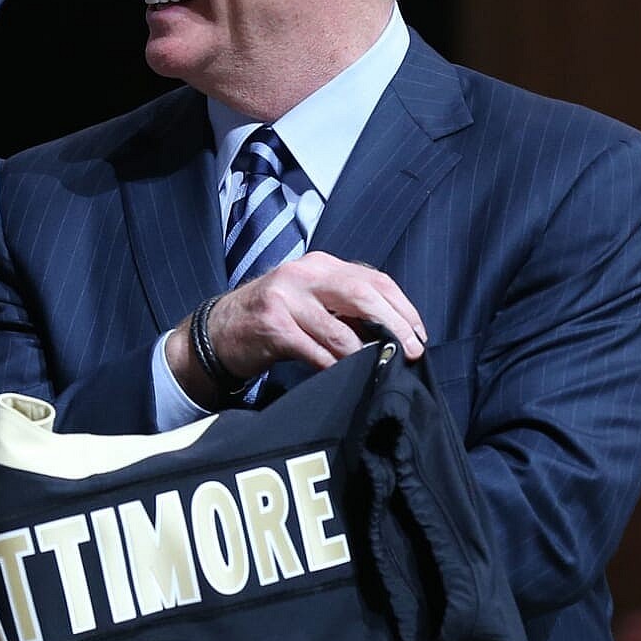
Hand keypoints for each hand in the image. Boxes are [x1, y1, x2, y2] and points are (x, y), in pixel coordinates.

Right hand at [167, 252, 427, 408]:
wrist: (221, 329)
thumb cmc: (277, 317)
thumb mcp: (312, 299)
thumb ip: (347, 306)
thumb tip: (395, 333)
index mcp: (321, 264)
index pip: (374, 280)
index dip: (403, 308)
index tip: (419, 334)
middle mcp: (304, 274)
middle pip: (363, 295)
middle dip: (394, 326)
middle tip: (410, 352)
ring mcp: (286, 299)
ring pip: (340, 329)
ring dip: (364, 354)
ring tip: (379, 367)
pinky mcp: (273, 326)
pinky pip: (314, 351)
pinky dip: (334, 366)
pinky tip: (345, 376)